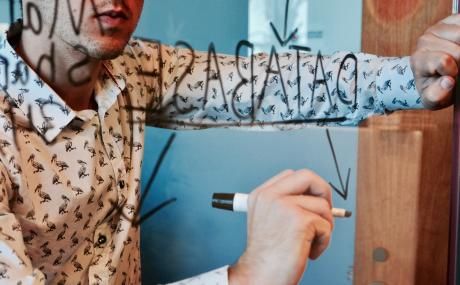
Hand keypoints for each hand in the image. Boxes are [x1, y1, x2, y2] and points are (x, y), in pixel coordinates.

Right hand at [228, 169, 333, 284]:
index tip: (311, 202)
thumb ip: (286, 204)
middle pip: (308, 177)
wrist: (260, 276)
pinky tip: (309, 251)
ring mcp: (285, 206)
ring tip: (309, 242)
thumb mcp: (268, 220)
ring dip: (324, 226)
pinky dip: (324, 241)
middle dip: (323, 193)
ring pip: (322, 205)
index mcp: (261, 195)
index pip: (291, 175)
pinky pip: (326, 225)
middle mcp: (270, 196)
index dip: (307, 187)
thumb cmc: (266, 256)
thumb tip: (316, 197)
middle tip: (323, 213)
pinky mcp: (300, 220)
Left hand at [411, 15, 459, 109]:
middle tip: (457, 68)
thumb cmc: (436, 87)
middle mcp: (424, 41)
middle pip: (459, 50)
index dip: (453, 71)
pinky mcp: (451, 19)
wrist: (436, 74)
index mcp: (418, 60)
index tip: (453, 77)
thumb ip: (437, 95)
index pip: (443, 61)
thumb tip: (448, 82)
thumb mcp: (433, 99)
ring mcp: (437, 28)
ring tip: (459, 59)